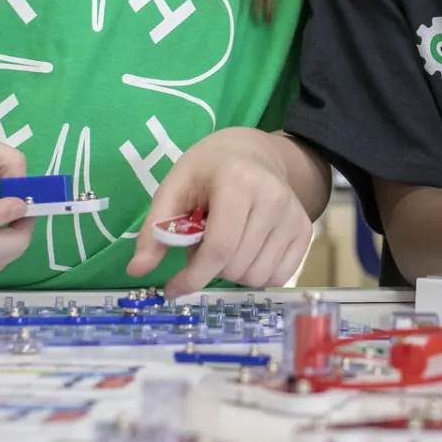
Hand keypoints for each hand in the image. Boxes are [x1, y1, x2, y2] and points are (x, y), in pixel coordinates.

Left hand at [127, 128, 315, 297]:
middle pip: (236, 266)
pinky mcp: (305, 231)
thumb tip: (136, 270)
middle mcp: (274, 198)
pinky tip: (245, 249)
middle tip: (202, 243)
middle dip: (210, 268)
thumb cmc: (208, 170)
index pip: (219, 248)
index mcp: (238, 181)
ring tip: (225, 242)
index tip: (172, 288)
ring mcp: (295, 215)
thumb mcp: (174, 188)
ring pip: (257, 277)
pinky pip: (278, 277)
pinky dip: (255, 273)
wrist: (253, 152)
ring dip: (232, 272)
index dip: (192, 277)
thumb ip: (155, 229)